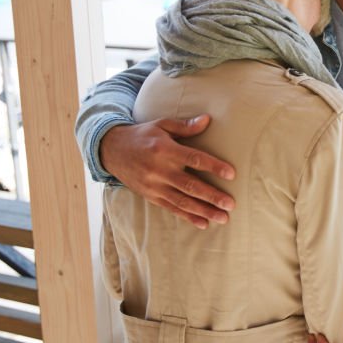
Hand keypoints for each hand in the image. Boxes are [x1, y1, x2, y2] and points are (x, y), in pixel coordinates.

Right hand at [100, 115, 235, 228]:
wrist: (111, 150)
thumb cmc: (142, 135)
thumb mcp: (162, 125)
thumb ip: (185, 126)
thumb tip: (207, 120)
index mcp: (165, 150)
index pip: (194, 159)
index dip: (213, 167)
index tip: (231, 174)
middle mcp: (159, 170)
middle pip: (190, 185)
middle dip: (212, 196)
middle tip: (231, 204)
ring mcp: (154, 185)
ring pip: (182, 201)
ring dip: (204, 211)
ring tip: (223, 218)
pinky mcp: (150, 196)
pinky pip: (171, 208)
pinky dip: (188, 216)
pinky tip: (204, 223)